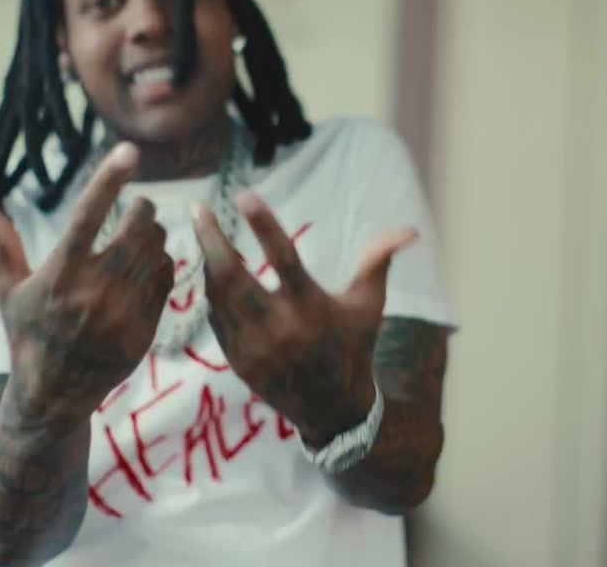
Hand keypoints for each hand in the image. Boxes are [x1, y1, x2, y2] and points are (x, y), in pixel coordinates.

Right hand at [0, 143, 174, 427]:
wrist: (55, 394)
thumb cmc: (28, 334)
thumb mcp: (8, 289)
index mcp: (60, 274)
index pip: (89, 214)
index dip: (110, 178)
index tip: (130, 150)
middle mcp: (95, 291)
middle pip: (137, 226)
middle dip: (141, 207)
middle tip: (136, 206)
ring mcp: (125, 311)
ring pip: (157, 249)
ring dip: (153, 233)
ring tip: (140, 235)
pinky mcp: (146, 328)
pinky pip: (166, 277)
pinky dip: (161, 262)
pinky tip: (147, 264)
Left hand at [190, 191, 417, 446]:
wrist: (332, 410)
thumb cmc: (353, 347)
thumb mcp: (368, 304)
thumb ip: (379, 262)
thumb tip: (408, 230)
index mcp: (312, 308)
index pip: (284, 258)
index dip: (264, 225)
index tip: (243, 195)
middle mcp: (279, 327)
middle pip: (233, 276)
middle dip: (212, 240)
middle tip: (198, 208)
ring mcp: (253, 346)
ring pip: (218, 295)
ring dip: (207, 261)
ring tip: (202, 229)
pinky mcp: (237, 360)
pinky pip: (217, 318)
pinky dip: (213, 292)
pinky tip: (210, 269)